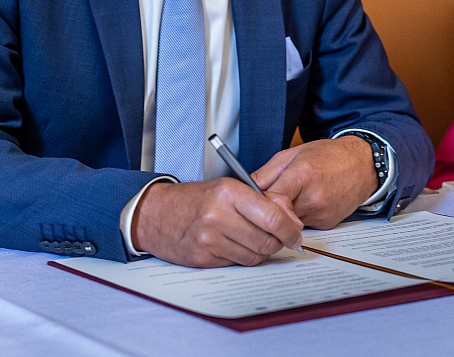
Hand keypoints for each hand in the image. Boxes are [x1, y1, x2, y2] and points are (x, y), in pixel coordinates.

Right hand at [132, 178, 302, 267]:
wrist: (156, 214)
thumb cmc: (196, 199)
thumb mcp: (228, 188)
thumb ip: (261, 201)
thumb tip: (292, 221)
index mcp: (229, 193)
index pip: (273, 217)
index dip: (291, 229)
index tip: (297, 234)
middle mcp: (219, 215)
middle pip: (267, 240)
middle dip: (278, 242)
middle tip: (280, 239)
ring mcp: (209, 239)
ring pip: (255, 256)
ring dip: (261, 251)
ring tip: (254, 240)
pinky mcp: (203, 258)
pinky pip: (237, 263)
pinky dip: (243, 257)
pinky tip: (235, 246)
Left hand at [253, 136, 379, 229]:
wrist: (362, 165)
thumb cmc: (329, 156)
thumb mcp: (293, 154)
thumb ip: (267, 173)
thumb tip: (245, 189)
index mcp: (303, 175)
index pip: (273, 200)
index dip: (260, 206)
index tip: (253, 207)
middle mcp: (314, 198)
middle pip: (279, 215)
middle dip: (270, 210)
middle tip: (268, 202)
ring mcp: (322, 213)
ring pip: (290, 223)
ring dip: (285, 214)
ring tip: (294, 196)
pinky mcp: (327, 224)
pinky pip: (304, 225)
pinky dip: (300, 217)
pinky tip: (308, 202)